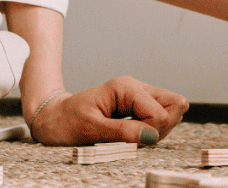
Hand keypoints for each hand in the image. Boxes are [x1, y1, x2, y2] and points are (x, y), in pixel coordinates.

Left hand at [26, 76, 187, 146]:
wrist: (53, 119)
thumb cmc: (67, 122)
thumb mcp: (90, 129)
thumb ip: (122, 133)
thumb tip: (151, 136)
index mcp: (126, 87)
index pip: (161, 113)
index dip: (151, 132)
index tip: (130, 139)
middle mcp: (136, 88)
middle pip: (173, 106)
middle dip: (159, 129)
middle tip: (132, 136)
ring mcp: (138, 97)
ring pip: (170, 112)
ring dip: (155, 131)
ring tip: (128, 135)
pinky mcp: (138, 107)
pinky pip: (159, 119)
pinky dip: (150, 131)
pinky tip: (131, 134)